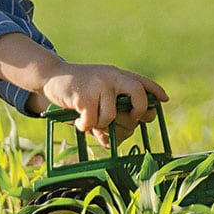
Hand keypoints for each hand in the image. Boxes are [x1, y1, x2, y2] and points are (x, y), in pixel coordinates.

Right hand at [40, 63, 166, 145]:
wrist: (50, 76)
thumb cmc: (76, 89)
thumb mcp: (97, 92)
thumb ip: (110, 111)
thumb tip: (116, 138)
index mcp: (117, 75)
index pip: (142, 82)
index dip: (155, 92)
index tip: (163, 101)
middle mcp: (111, 76)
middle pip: (139, 95)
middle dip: (137, 114)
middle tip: (127, 123)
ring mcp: (99, 84)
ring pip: (112, 115)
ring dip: (102, 125)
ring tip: (90, 121)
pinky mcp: (85, 95)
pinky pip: (93, 120)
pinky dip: (85, 126)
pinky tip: (78, 121)